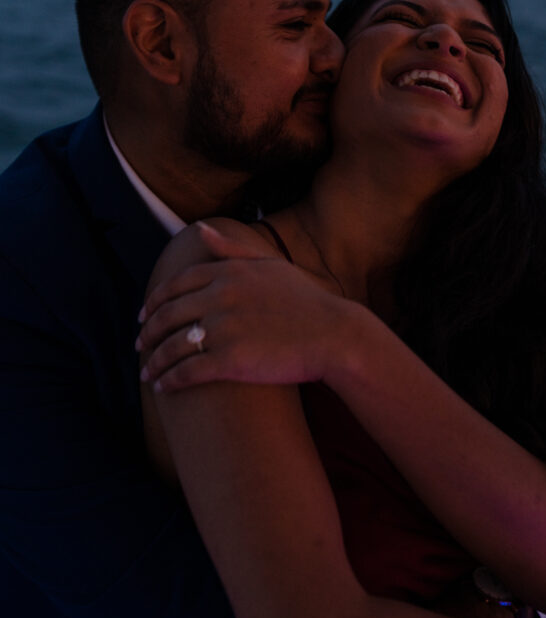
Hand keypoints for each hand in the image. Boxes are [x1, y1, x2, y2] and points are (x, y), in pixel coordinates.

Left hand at [138, 223, 353, 391]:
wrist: (334, 335)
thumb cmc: (306, 301)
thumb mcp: (269, 264)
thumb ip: (231, 247)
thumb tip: (200, 229)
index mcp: (228, 273)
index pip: (176, 285)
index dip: (154, 302)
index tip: (143, 316)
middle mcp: (221, 297)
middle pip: (168, 315)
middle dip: (147, 333)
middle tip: (139, 345)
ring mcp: (225, 328)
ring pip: (173, 345)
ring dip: (154, 361)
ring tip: (147, 373)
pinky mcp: (230, 360)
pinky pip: (187, 371)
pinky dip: (170, 380)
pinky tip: (163, 387)